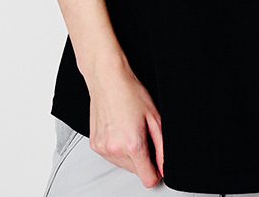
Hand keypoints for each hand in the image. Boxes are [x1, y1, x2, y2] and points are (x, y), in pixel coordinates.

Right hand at [86, 59, 163, 187]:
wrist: (107, 79)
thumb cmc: (131, 92)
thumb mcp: (154, 117)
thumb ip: (162, 146)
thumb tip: (164, 166)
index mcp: (133, 144)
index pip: (148, 179)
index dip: (156, 172)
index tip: (157, 162)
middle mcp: (115, 150)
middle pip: (136, 172)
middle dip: (143, 159)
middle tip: (143, 135)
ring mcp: (103, 148)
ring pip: (123, 165)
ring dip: (129, 154)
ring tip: (130, 130)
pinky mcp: (95, 145)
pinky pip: (111, 156)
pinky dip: (117, 148)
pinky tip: (119, 130)